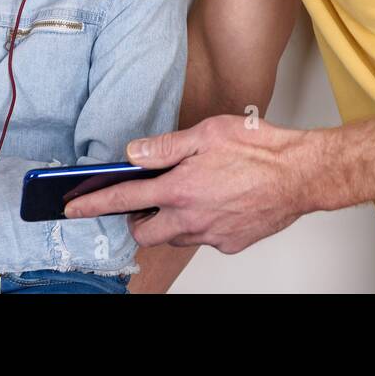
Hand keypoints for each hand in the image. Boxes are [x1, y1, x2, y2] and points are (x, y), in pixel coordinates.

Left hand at [62, 114, 313, 254]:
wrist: (301, 174)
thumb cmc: (260, 149)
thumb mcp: (207, 133)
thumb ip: (165, 147)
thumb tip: (134, 154)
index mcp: (180, 188)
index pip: (123, 200)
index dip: (93, 204)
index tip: (73, 209)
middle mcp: (191, 217)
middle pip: (145, 233)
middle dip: (136, 220)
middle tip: (142, 203)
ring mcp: (211, 234)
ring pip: (176, 236)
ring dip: (171, 221)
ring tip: (186, 196)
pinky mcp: (231, 242)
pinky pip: (205, 237)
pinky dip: (202, 223)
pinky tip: (217, 203)